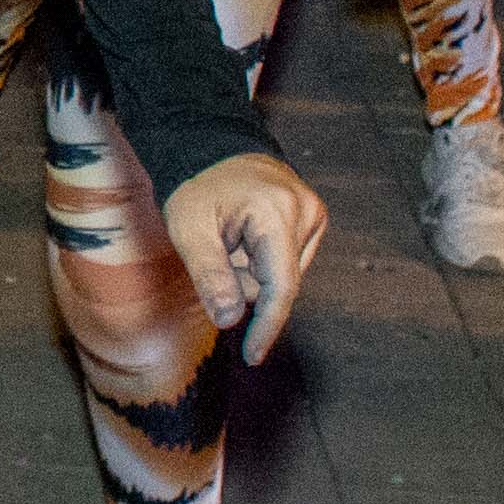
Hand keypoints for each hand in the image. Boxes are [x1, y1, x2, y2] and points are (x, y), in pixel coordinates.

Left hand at [160, 151, 329, 362]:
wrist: (212, 147)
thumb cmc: (197, 187)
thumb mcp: (189, 230)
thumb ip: (210, 275)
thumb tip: (230, 321)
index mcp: (276, 213)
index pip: (280, 286)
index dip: (267, 326)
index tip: (251, 356)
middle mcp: (306, 211)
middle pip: (279, 282)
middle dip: (244, 283)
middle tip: (216, 250)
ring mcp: (314, 212)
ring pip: (284, 274)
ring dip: (253, 272)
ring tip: (230, 238)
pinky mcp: (313, 216)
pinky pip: (288, 260)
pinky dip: (262, 261)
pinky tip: (244, 237)